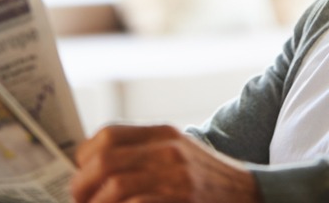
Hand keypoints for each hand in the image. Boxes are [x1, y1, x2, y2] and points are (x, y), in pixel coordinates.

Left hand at [70, 124, 261, 202]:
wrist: (250, 194)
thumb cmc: (207, 178)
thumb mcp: (177, 151)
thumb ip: (143, 151)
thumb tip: (94, 166)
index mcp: (163, 133)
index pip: (108, 135)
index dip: (85, 156)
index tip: (81, 174)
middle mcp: (168, 150)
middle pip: (105, 160)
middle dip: (82, 184)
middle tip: (79, 199)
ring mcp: (176, 177)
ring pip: (116, 187)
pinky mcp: (182, 200)